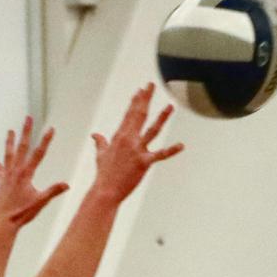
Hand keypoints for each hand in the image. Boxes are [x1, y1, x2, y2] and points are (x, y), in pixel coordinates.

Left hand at [0, 117, 67, 228]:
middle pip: (22, 147)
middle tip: (28, 118)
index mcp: (26, 174)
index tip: (51, 128)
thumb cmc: (22, 213)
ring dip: (10, 142)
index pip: (38, 154)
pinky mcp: (0, 184)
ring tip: (10, 131)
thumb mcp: (40, 202)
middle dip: (26, 132)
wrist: (3, 222)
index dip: (46, 140)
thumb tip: (67, 184)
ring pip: (9, 155)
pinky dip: (0, 166)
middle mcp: (15, 172)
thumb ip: (53, 191)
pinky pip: (0, 171)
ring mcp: (6, 176)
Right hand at [89, 84, 182, 203]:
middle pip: (139, 115)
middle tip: (151, 85)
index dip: (136, 101)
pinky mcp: (144, 163)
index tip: (141, 90)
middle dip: (145, 99)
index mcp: (119, 136)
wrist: (106, 191)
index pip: (129, 114)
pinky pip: (160, 155)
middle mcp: (128, 140)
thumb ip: (100, 143)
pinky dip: (171, 151)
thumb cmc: (104, 174)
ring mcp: (137, 150)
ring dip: (162, 117)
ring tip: (171, 106)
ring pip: (152, 130)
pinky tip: (182, 145)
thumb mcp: (101, 155)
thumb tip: (95, 135)